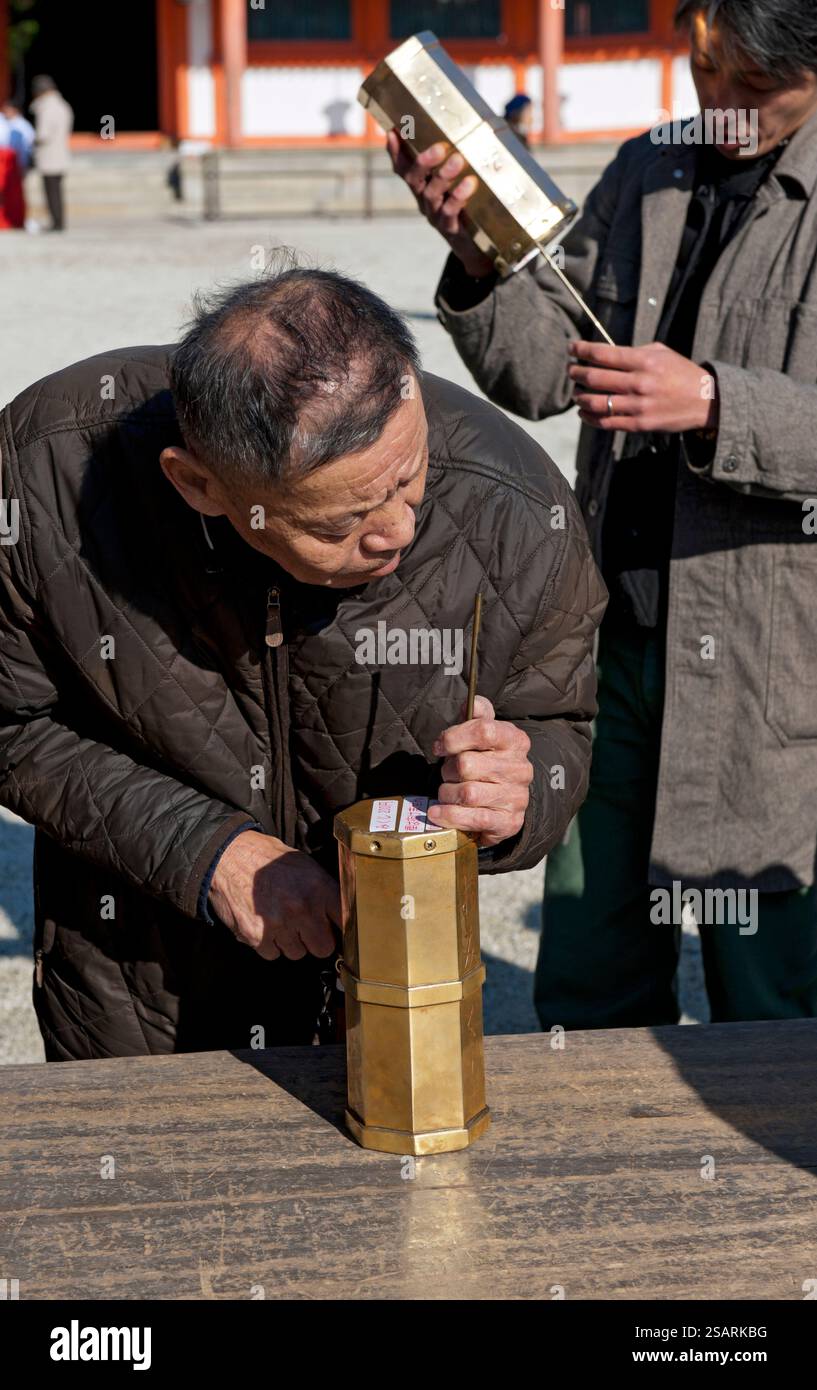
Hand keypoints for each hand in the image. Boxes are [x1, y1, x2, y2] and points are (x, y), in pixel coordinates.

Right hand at [209, 830, 339, 960]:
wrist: (230, 857)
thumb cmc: (269, 860)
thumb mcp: (306, 866)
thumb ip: (325, 890)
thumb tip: (344, 913)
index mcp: (319, 888)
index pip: (346, 922)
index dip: (343, 929)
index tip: (338, 931)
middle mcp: (301, 909)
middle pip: (323, 948)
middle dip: (316, 941)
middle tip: (306, 928)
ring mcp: (279, 924)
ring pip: (297, 953)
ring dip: (291, 943)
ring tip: (280, 921)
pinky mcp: (256, 936)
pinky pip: (272, 954)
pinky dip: (268, 944)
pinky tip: (264, 925)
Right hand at [385, 129, 494, 277]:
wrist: (476, 246)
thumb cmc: (469, 205)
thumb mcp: (462, 181)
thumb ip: (462, 159)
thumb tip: (482, 124)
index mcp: (422, 186)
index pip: (402, 168)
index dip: (395, 152)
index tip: (392, 132)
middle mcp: (423, 199)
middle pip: (413, 179)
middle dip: (423, 161)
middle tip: (439, 147)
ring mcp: (434, 215)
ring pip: (431, 193)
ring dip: (443, 175)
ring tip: (458, 160)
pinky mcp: (449, 229)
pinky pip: (449, 212)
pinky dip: (458, 197)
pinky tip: (469, 183)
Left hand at [428, 695, 532, 847]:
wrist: (505, 802)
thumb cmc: (486, 763)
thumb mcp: (482, 735)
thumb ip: (476, 715)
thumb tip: (471, 702)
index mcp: (515, 741)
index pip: (483, 730)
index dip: (454, 737)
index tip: (439, 747)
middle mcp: (520, 768)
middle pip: (467, 764)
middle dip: (447, 771)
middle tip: (447, 774)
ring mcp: (516, 797)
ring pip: (467, 793)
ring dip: (447, 793)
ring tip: (447, 793)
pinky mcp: (508, 822)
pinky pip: (473, 818)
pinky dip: (449, 815)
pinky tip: (438, 813)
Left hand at [568, 339, 718, 433]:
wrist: (705, 401)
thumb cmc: (681, 373)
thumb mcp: (661, 353)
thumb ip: (633, 352)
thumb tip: (604, 353)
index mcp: (644, 361)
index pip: (603, 353)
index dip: (581, 350)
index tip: (571, 347)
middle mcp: (639, 382)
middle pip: (594, 377)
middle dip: (576, 373)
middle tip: (571, 371)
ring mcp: (638, 406)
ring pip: (595, 402)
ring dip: (579, 397)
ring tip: (576, 393)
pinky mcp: (639, 424)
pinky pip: (605, 422)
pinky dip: (589, 417)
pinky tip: (583, 412)